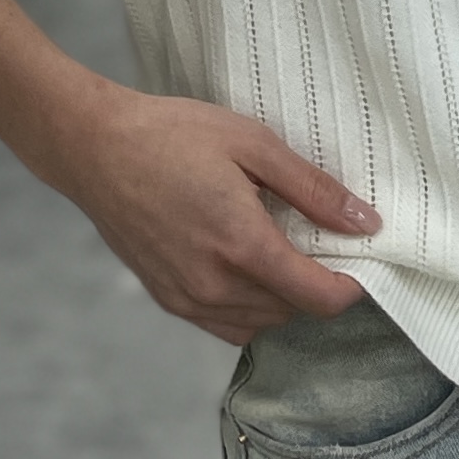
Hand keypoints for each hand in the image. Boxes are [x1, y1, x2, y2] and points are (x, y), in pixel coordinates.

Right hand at [58, 85, 380, 344]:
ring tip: (279, 249)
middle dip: (317, 285)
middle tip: (318, 241)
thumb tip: (366, 223)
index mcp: (242, 245)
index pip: (319, 298)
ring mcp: (187, 298)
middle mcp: (215, 285)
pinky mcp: (167, 299)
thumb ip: (314, 190)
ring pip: (261, 323)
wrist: (93, 147)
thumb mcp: (253, 145)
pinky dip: (249, 307)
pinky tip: (245, 266)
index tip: (360, 259)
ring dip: (283, 298)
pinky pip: (227, 324)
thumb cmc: (171, 135)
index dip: (351, 287)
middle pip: (293, 311)